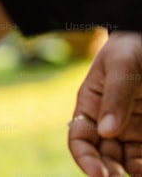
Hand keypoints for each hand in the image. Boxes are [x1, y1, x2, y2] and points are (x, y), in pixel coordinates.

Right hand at [69, 31, 141, 176]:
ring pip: (125, 160)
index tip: (97, 174)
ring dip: (129, 172)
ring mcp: (130, 128)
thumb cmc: (131, 48)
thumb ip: (115, 97)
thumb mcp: (121, 66)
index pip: (79, 138)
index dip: (84, 158)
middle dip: (108, 172)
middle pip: (102, 155)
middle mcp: (107, 121)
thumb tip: (107, 132)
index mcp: (90, 104)